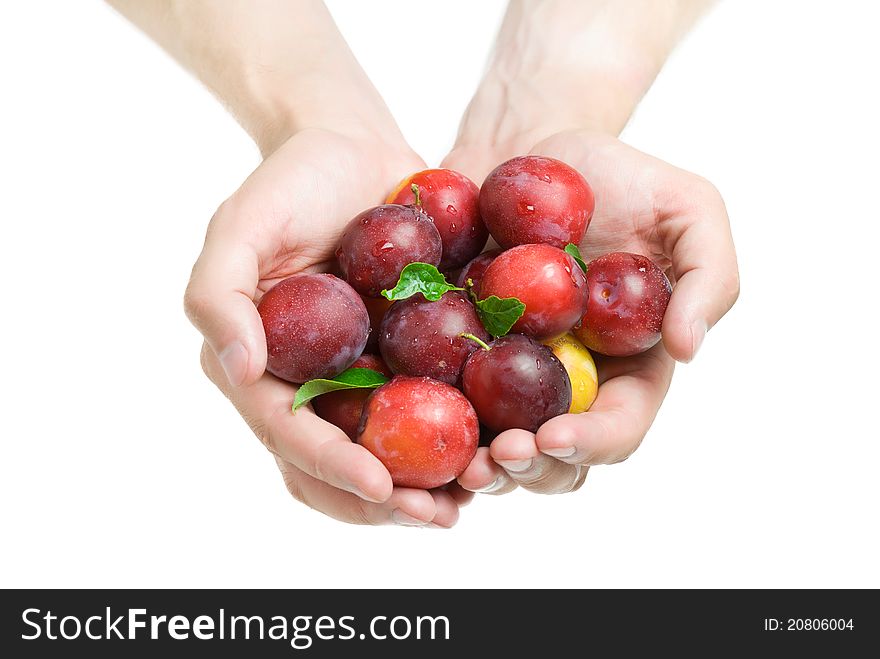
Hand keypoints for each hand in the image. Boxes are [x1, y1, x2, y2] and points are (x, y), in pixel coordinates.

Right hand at [185, 128, 473, 525]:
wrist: (355, 147)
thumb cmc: (289, 183)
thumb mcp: (240, 226)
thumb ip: (218, 295)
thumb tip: (240, 369)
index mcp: (266, 369)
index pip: (290, 435)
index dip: (331, 466)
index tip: (380, 487)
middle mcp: (313, 384)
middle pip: (341, 462)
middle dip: (384, 500)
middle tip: (436, 516)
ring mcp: (365, 372)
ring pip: (392, 447)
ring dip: (429, 483)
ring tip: (475, 497)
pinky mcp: (412, 353)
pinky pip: (436, 402)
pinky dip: (463, 431)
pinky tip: (501, 443)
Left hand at [446, 130, 738, 493]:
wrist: (528, 145)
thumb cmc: (616, 175)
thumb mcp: (689, 208)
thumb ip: (710, 275)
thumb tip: (690, 348)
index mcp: (627, 366)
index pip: (619, 427)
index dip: (593, 443)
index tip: (555, 436)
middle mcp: (566, 382)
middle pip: (555, 457)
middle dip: (531, 470)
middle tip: (501, 457)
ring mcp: (507, 372)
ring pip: (495, 445)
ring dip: (480, 467)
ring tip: (461, 459)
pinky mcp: (455, 352)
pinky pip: (442, 400)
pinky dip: (431, 420)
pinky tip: (411, 417)